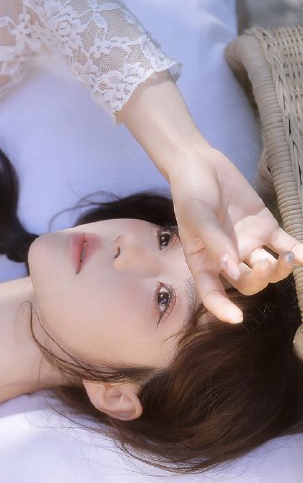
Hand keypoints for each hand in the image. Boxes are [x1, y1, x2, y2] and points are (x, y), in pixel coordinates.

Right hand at [167, 145, 302, 322]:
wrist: (201, 164)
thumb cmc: (190, 193)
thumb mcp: (196, 216)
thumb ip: (214, 241)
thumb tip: (230, 267)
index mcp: (204, 262)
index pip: (212, 293)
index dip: (223, 308)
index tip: (236, 318)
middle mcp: (228, 259)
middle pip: (248, 282)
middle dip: (258, 280)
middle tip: (264, 264)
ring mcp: (250, 245)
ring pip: (269, 268)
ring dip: (280, 269)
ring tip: (285, 256)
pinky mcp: (267, 228)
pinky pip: (286, 246)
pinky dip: (299, 254)